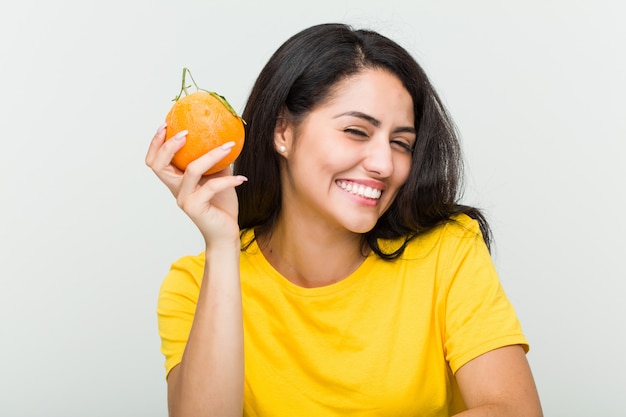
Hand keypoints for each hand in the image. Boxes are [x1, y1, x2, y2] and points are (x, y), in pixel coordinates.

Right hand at [145, 123, 246, 243]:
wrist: (226, 232)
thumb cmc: (221, 205)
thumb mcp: (218, 177)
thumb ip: (215, 160)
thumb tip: (224, 135)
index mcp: (176, 181)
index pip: (155, 161)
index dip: (156, 143)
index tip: (166, 124)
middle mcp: (176, 190)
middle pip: (159, 165)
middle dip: (169, 145)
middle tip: (186, 132)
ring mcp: (184, 199)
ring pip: (191, 170)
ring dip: (211, 155)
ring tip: (228, 146)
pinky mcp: (196, 208)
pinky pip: (212, 187)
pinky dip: (229, 180)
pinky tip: (241, 178)